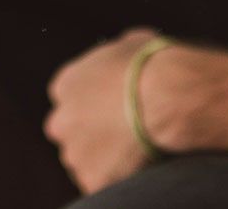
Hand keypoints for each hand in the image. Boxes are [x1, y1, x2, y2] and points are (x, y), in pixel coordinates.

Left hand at [46, 28, 172, 195]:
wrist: (166, 97)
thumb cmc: (153, 65)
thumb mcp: (130, 43)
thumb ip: (116, 54)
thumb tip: (128, 53)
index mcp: (66, 84)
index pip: (69, 99)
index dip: (93, 105)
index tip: (113, 109)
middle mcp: (62, 120)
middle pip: (71, 132)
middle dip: (90, 135)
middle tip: (123, 135)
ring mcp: (75, 153)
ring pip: (85, 161)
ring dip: (104, 159)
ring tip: (137, 153)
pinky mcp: (93, 180)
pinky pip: (103, 184)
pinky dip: (118, 180)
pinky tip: (139, 168)